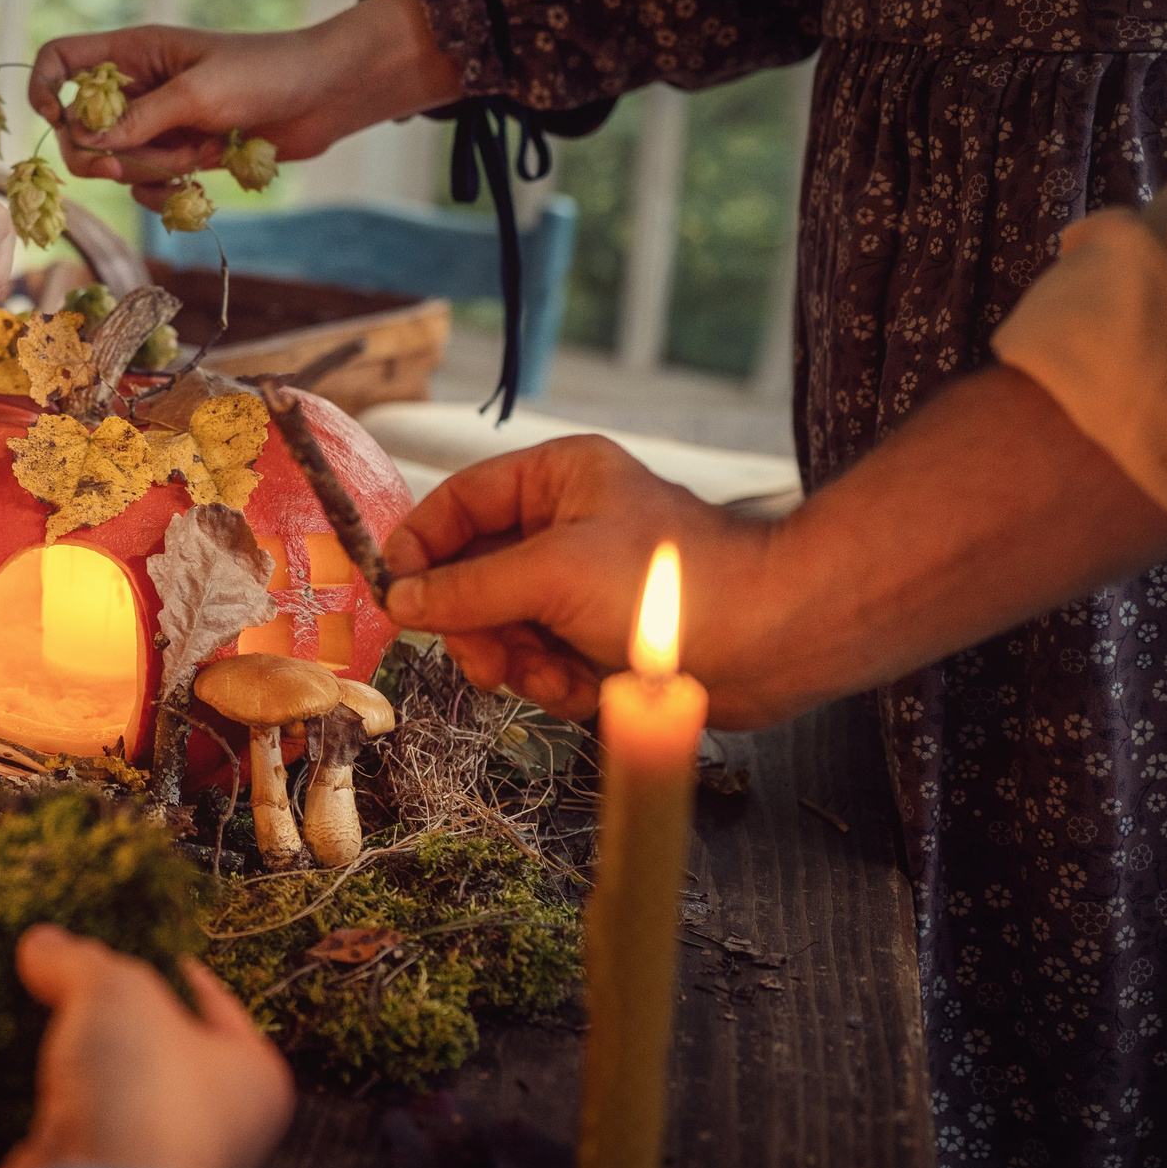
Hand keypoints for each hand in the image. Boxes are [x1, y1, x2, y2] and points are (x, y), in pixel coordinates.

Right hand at [0, 923, 293, 1167]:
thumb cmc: (144, 1092)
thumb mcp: (115, 991)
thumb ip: (80, 960)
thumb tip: (42, 943)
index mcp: (254, 1077)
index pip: (214, 1003)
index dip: (168, 967)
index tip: (128, 941)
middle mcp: (218, 1125)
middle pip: (159, 1044)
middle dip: (112, 1013)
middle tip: (70, 972)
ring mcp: (157, 1156)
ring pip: (114, 1086)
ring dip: (77, 1058)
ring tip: (36, 1010)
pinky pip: (77, 1124)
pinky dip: (52, 1100)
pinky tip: (20, 1066)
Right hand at [25, 0, 461, 210]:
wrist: (324, 96)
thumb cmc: (264, 74)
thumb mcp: (197, 93)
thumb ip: (139, 120)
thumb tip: (88, 146)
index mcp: (134, 52)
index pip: (61, 59)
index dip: (44, 86)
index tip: (52, 116)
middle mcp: (137, 87)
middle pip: (77, 126)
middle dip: (95, 153)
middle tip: (121, 166)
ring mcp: (158, 123)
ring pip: (115, 162)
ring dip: (146, 171)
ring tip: (191, 159)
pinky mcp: (181, 155)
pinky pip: (146, 184)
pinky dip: (161, 194)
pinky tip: (193, 191)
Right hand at [382, 436, 784, 726]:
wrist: (771, 642)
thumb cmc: (670, 586)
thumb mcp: (552, 576)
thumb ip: (467, 589)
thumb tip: (400, 599)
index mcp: (556, 479)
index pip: (458, 503)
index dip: (421, 548)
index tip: (395, 595)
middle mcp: (565, 526)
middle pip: (472, 576)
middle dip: (478, 626)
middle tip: (485, 660)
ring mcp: (580, 585)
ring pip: (503, 629)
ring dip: (520, 662)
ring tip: (556, 676)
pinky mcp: (599, 635)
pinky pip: (541, 661)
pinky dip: (557, 682)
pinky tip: (591, 687)